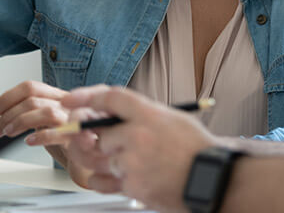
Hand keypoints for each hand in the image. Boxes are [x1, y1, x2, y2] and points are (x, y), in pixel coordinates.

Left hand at [0, 81, 71, 141]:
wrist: (87, 157)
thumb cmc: (66, 139)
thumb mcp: (46, 121)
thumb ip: (30, 112)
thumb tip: (2, 114)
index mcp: (57, 96)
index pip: (30, 87)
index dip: (8, 97)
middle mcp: (65, 104)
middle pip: (33, 98)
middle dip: (8, 113)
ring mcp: (72, 119)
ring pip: (44, 112)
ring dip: (20, 122)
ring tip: (9, 133)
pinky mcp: (76, 136)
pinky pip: (58, 132)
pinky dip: (40, 136)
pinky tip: (29, 141)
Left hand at [62, 85, 218, 211]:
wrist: (212, 181)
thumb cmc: (197, 151)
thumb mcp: (174, 120)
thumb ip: (144, 115)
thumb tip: (115, 115)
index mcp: (150, 114)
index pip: (110, 98)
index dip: (87, 97)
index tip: (71, 101)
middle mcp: (138, 135)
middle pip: (101, 134)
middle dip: (109, 141)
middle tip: (126, 146)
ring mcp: (133, 162)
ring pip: (104, 159)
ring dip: (115, 162)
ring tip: (141, 164)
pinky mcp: (132, 186)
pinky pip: (105, 182)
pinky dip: (111, 181)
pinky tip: (129, 177)